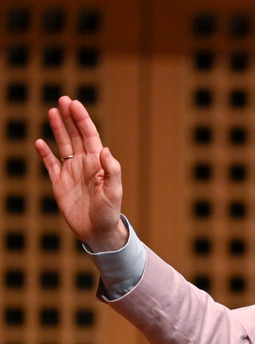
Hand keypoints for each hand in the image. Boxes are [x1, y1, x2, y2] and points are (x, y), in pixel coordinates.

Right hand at [34, 96, 126, 250]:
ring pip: (62, 145)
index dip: (82, 119)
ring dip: (58, 129)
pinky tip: (39, 142)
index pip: (89, 135)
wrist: (97, 231)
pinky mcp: (59, 183)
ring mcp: (71, 172)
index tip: (74, 104)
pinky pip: (50, 164)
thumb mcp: (114, 191)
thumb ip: (111, 170)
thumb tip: (105, 150)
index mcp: (98, 163)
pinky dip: (44, 154)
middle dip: (70, 118)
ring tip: (52, 112)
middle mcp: (84, 164)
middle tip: (63, 100)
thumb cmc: (109, 212)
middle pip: (75, 135)